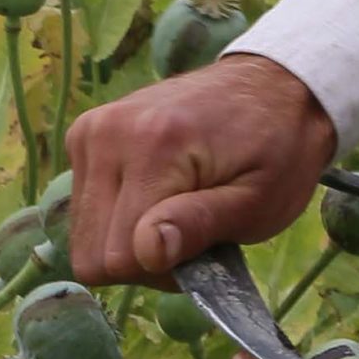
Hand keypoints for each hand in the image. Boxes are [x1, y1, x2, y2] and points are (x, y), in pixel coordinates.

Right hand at [65, 53, 338, 286]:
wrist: (268, 86)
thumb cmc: (276, 150)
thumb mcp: (259, 200)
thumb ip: (201, 224)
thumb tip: (146, 250)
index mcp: (153, 146)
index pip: (121, 257)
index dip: (162, 272)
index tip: (201, 251)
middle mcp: (106, 134)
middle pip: (92, 253)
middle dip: (142, 261)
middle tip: (191, 236)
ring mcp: (89, 132)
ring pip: (82, 237)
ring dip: (127, 243)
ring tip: (176, 215)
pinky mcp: (83, 136)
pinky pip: (85, 211)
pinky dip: (117, 220)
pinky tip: (155, 198)